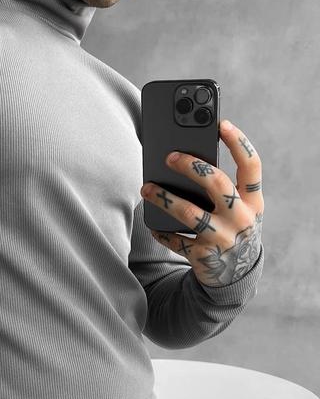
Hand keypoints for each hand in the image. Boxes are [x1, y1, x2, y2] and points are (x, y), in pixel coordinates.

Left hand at [140, 119, 263, 286]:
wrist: (236, 275)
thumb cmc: (231, 227)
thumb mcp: (238, 208)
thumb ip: (222, 186)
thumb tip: (184, 158)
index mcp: (253, 201)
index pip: (251, 166)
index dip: (238, 143)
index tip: (221, 123)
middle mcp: (241, 218)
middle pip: (217, 184)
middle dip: (192, 167)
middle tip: (169, 156)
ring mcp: (222, 238)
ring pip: (190, 214)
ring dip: (165, 198)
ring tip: (146, 188)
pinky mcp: (204, 256)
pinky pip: (176, 240)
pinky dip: (161, 232)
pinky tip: (152, 224)